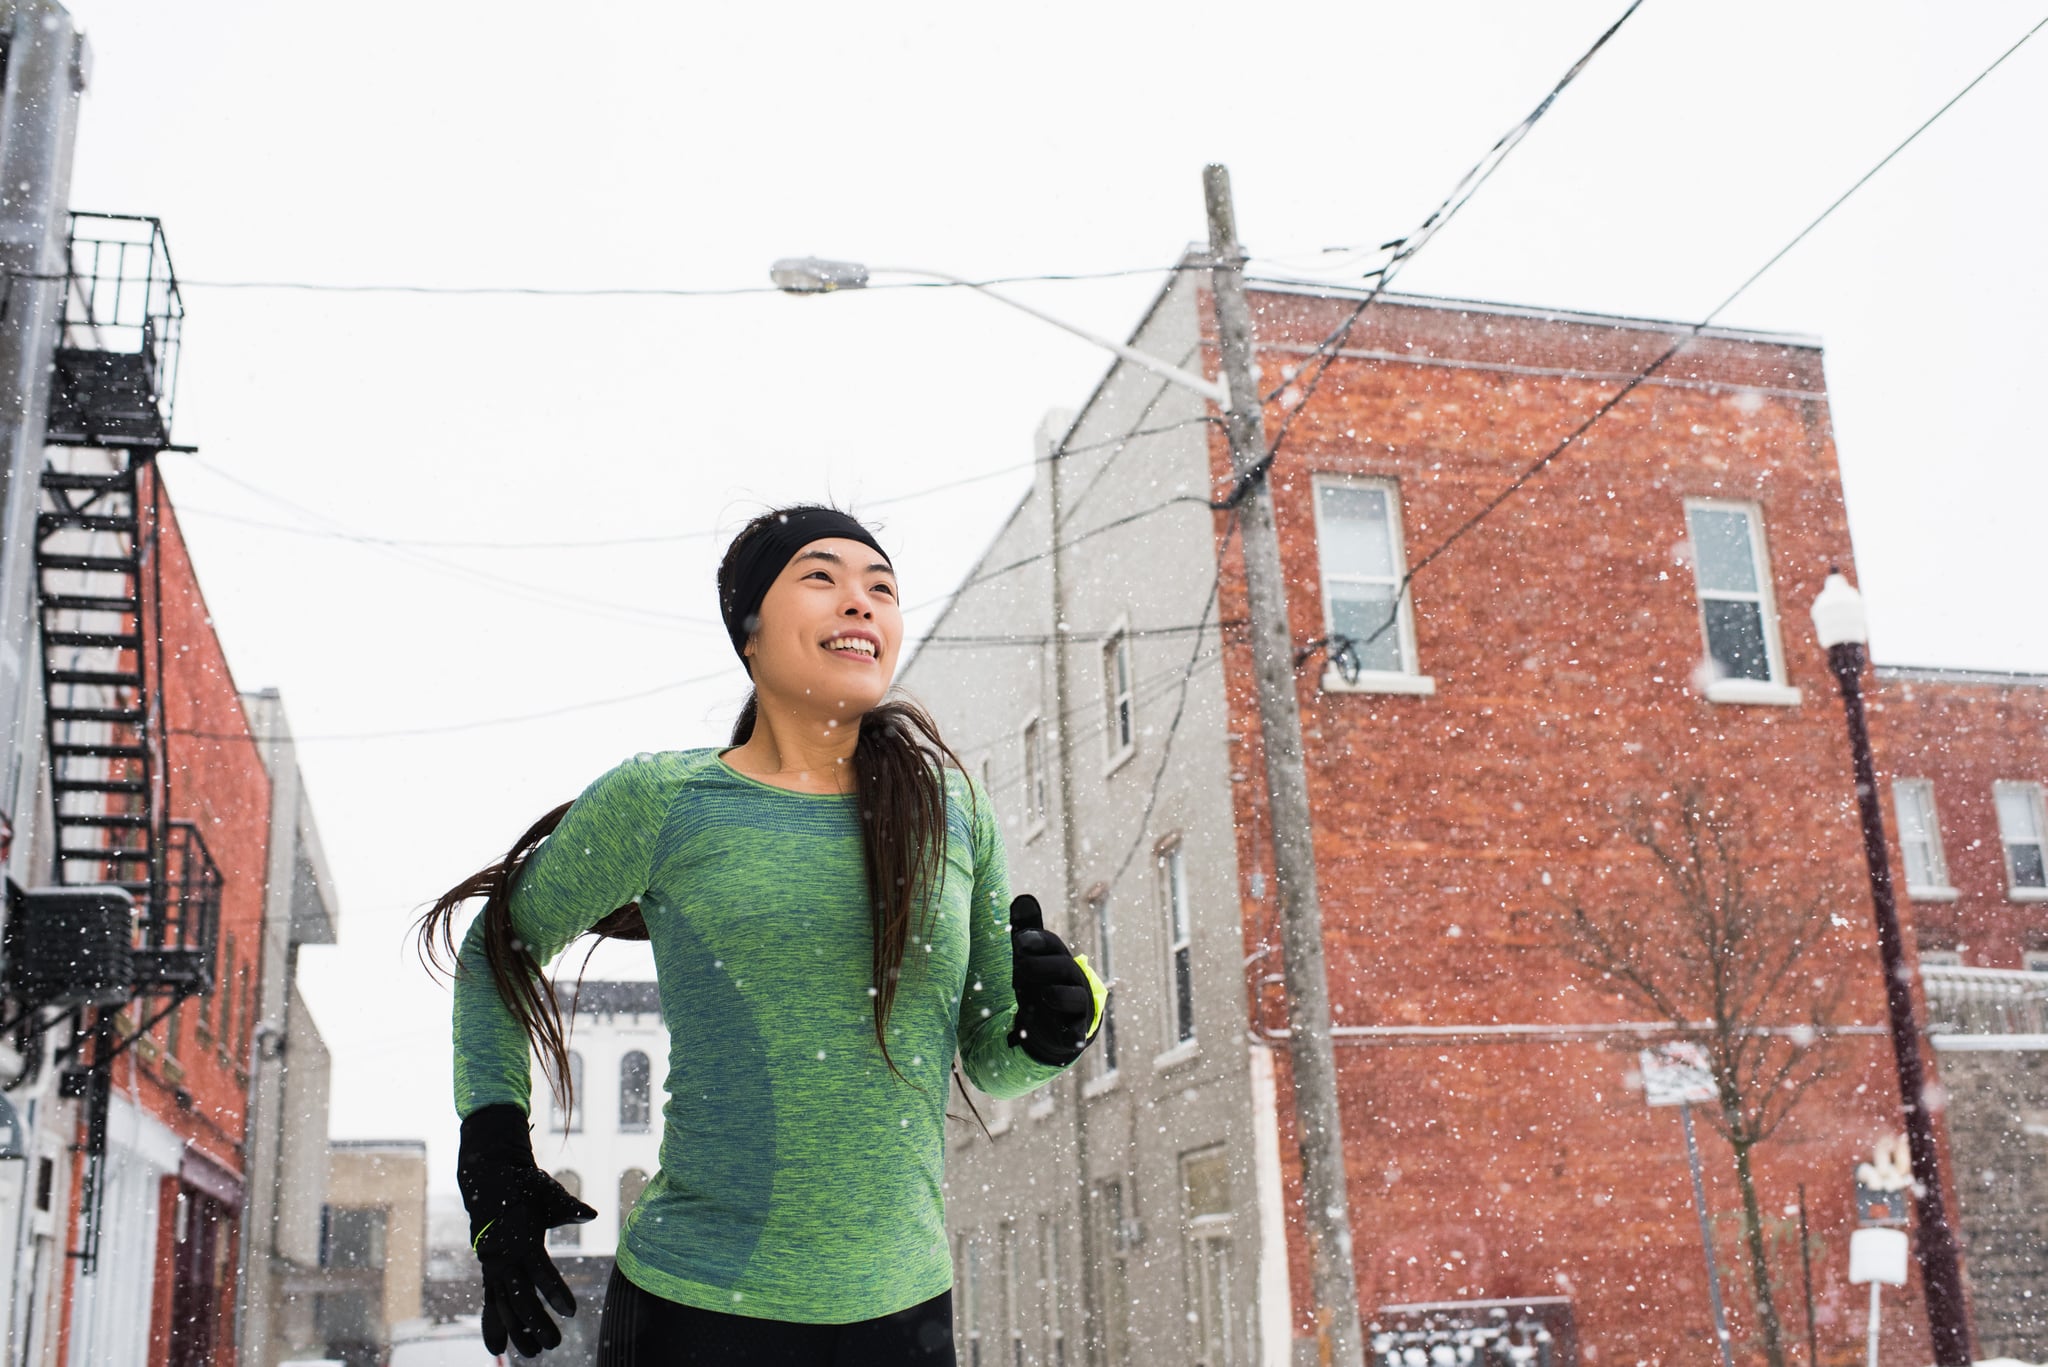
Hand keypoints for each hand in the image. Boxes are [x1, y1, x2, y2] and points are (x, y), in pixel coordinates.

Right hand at [458, 1104, 597, 1357]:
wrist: (488, 1178)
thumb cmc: (525, 1185)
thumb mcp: (547, 1191)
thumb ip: (568, 1207)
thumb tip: (591, 1213)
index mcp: (522, 1237)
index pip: (540, 1271)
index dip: (555, 1292)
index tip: (571, 1312)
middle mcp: (504, 1256)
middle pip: (520, 1296)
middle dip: (536, 1322)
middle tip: (555, 1344)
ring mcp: (493, 1266)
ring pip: (503, 1305)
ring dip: (517, 1331)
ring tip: (532, 1354)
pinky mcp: (489, 1270)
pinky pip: (490, 1301)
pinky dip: (492, 1323)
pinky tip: (497, 1347)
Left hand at [1005, 894, 1096, 1066]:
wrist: (1056, 1021)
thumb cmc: (1042, 980)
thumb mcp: (1033, 958)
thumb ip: (1028, 931)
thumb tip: (1022, 898)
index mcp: (1058, 958)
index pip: (1051, 944)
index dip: (1037, 940)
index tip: (1019, 940)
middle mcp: (1071, 978)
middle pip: (1062, 968)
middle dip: (1041, 966)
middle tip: (1019, 966)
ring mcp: (1075, 1004)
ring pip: (1073, 997)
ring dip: (1057, 995)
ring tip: (1043, 994)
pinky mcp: (1074, 1029)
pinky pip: (1075, 1030)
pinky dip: (1072, 1033)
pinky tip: (1066, 1036)